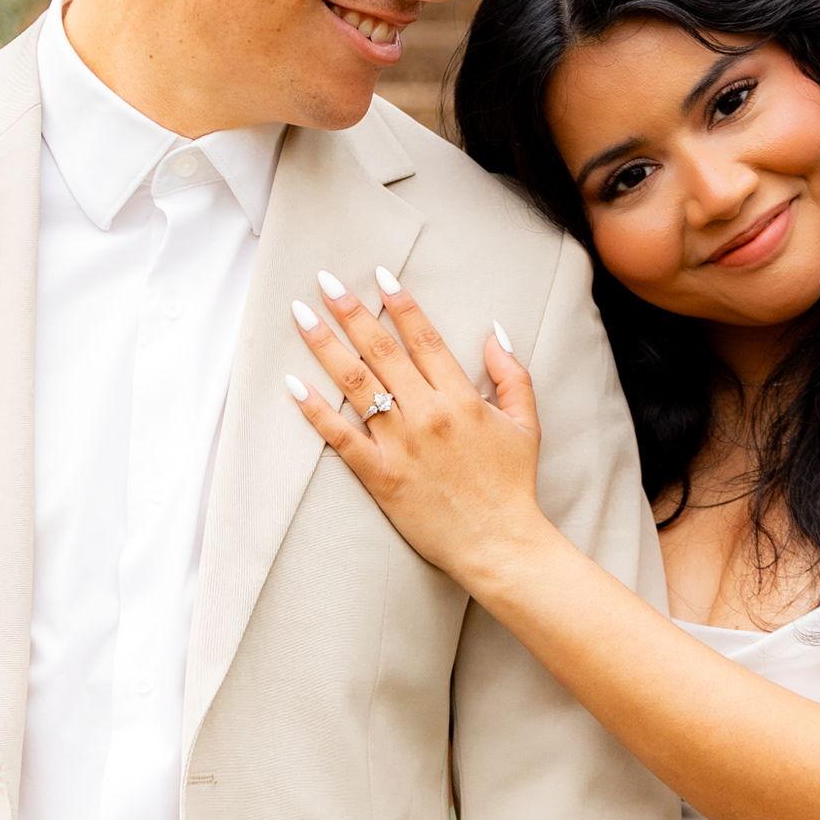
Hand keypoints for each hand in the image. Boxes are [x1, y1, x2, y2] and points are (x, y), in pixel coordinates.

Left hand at [284, 266, 551, 587]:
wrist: (499, 545)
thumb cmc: (512, 485)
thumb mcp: (525, 424)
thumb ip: (511, 375)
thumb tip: (494, 331)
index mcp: (461, 398)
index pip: (424, 338)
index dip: (400, 303)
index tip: (378, 275)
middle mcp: (427, 414)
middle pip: (382, 350)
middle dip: (351, 311)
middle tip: (324, 280)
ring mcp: (400, 445)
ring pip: (356, 384)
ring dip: (325, 345)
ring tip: (301, 315)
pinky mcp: (380, 476)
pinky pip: (340, 437)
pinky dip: (315, 410)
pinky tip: (294, 384)